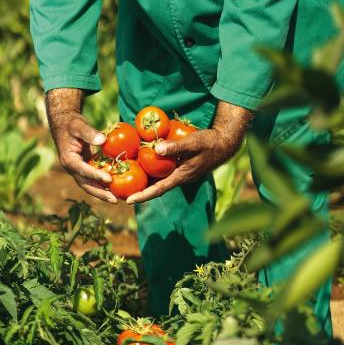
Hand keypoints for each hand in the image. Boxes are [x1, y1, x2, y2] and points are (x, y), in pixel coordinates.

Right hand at [46, 88, 116, 203]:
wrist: (64, 124)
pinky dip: (102, 183)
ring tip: (118, 199)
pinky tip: (115, 186)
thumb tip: (103, 140)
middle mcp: (72, 168)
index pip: (83, 170)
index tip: (109, 180)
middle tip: (115, 200)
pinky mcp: (84, 167)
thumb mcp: (79, 125)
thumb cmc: (71, 123)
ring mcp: (77, 169)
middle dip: (100, 193)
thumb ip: (89, 133)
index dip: (96, 176)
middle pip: (86, 184)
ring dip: (102, 192)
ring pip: (89, 184)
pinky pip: (93, 178)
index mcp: (68, 160)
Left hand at [125, 100, 252, 203]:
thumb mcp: (192, 143)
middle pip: (155, 188)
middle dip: (139, 192)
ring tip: (126, 181)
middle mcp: (178, 178)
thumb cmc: (208, 143)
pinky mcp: (181, 168)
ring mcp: (180, 174)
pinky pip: (164, 173)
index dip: (142, 195)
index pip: (158, 189)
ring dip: (144, 182)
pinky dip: (153, 172)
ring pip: (159, 181)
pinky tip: (143, 165)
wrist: (223, 144)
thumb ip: (176, 147)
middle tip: (120, 193)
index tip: (128, 200)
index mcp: (180, 176)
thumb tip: (155, 149)